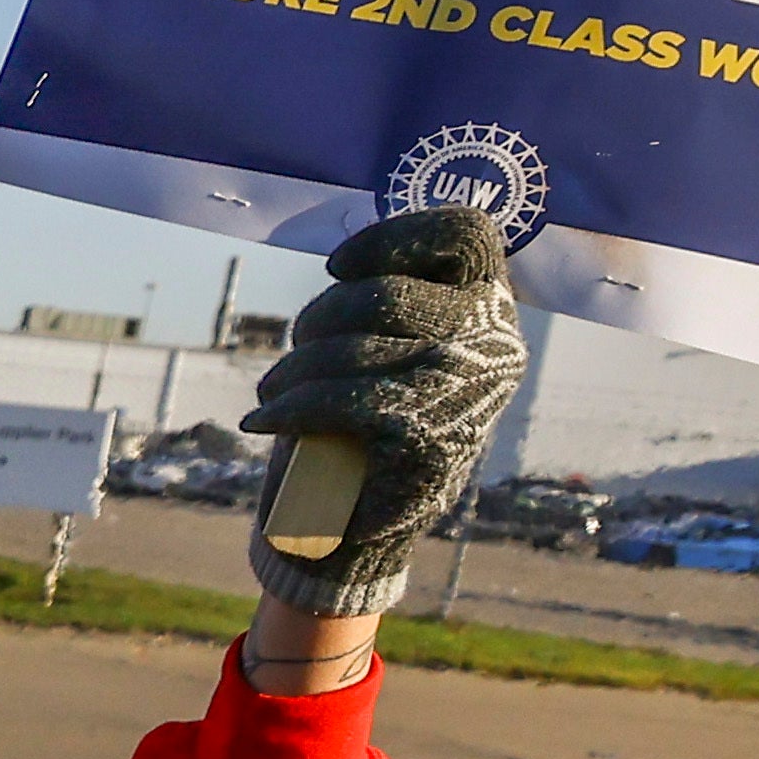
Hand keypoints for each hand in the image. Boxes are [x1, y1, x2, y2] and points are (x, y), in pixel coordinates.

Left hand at [241, 204, 526, 634]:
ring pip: (357, 347)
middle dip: (319, 320)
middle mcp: (495, 342)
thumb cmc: (371, 417)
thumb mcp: (393, 344)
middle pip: (387, 294)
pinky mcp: (429, 439)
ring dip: (296, 368)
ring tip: (271, 389)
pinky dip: (290, 408)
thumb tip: (348, 268)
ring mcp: (467, 391)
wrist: (367, 523)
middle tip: (293, 351)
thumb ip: (391, 294)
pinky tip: (262, 420)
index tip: (337, 268)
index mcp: (493, 306)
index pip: (465, 234)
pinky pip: (342, 401)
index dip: (395, 237)